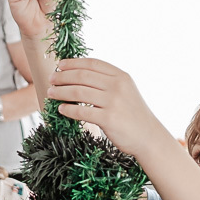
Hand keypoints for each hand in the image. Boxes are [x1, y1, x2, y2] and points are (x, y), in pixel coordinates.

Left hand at [47, 58, 165, 157]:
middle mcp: (117, 86)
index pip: (92, 64)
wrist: (148, 136)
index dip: (73, 63)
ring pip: (78, 93)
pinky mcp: (109, 119)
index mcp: (121, 76)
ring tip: (51, 93)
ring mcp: (113, 102)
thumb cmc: (132, 114)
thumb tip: (78, 75)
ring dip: (61, 92)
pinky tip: (61, 109)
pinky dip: (68, 110)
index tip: (60, 65)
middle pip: (82, 76)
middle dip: (63, 76)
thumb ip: (107, 81)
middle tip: (51, 79)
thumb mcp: (125, 90)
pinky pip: (81, 112)